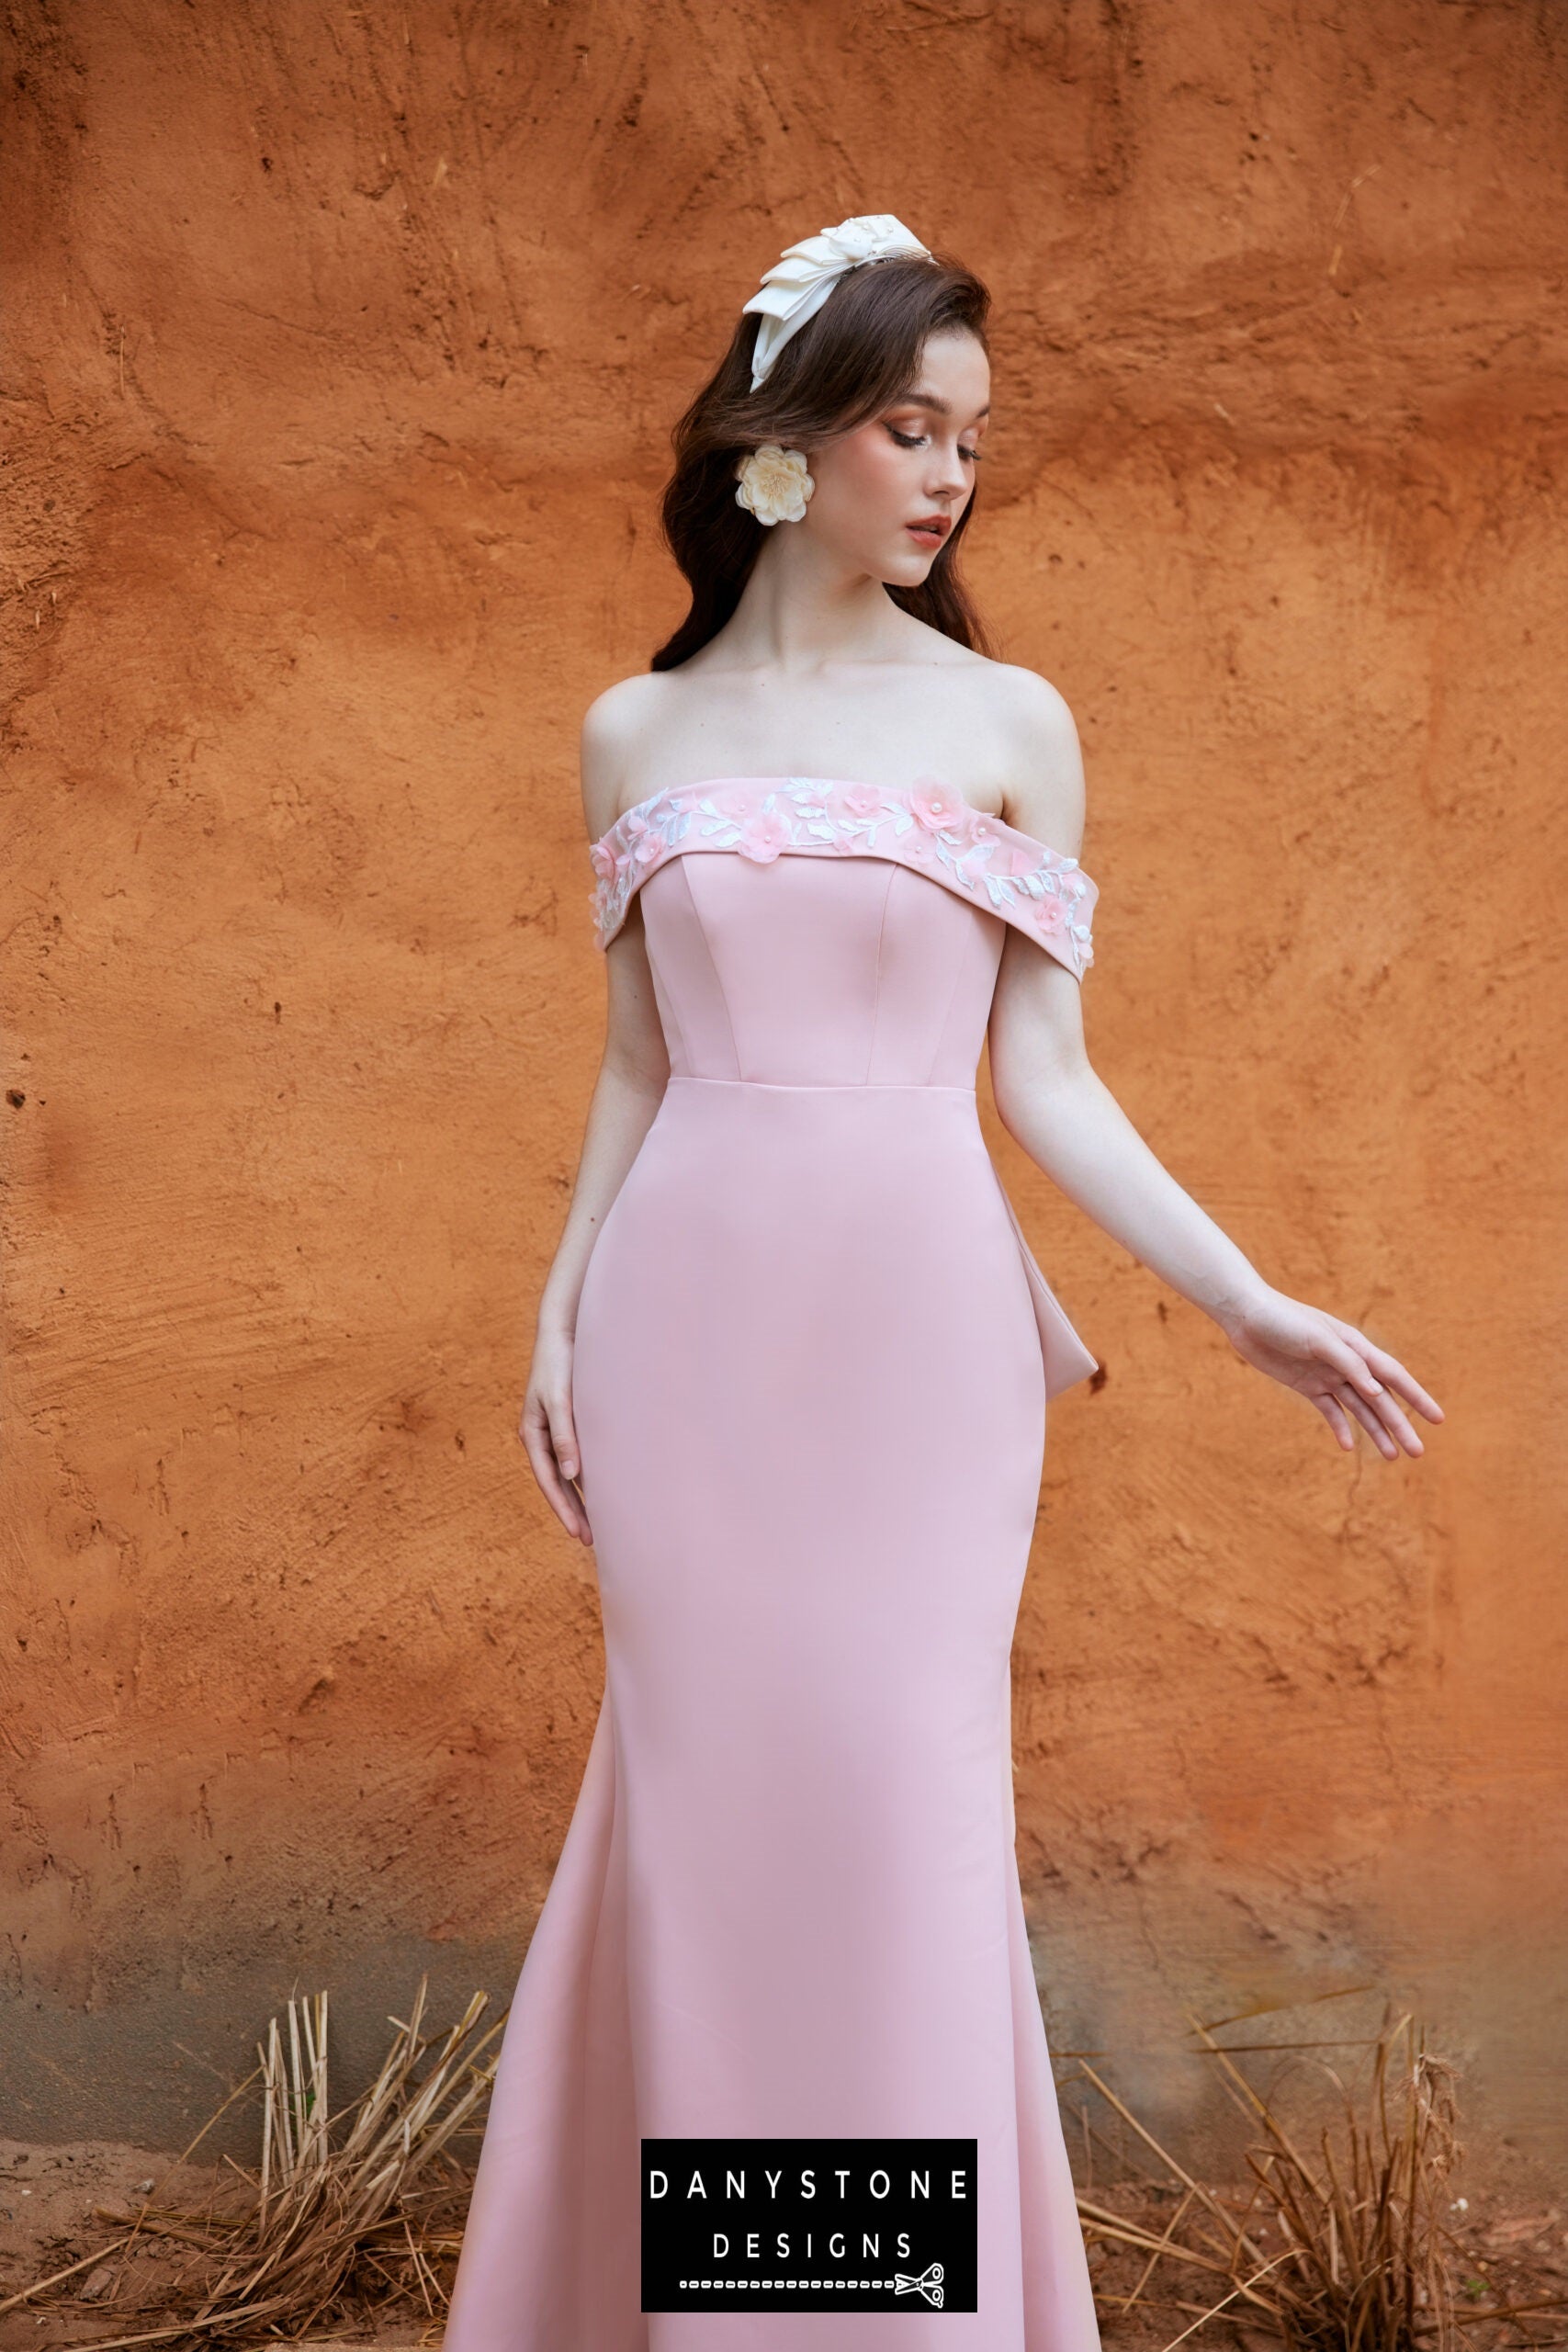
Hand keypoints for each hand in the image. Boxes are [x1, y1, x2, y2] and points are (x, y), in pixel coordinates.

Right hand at [519, 1326, 592, 1543]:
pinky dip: (588, 1476)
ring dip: (581, 1498)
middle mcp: (542, 1437)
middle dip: (573, 1512)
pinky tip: (603, 1489)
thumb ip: (565, 1435)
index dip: (564, 1509)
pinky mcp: (569, 1422)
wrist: (562, 1331)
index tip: (581, 1533)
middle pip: (557, 1484)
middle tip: (591, 1540)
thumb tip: (570, 1475)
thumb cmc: (559, 1363)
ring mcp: (555, 1431)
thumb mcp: (560, 1399)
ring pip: (568, 1473)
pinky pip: (578, 1457)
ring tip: (598, 1524)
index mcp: (532, 1435)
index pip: (549, 1482)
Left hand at [1218, 1286, 1443, 1458]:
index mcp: (1357, 1347)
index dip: (1418, 1398)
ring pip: (1359, 1409)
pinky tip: (1349, 1446)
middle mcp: (1347, 1364)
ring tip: (1393, 1457)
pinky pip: (1330, 1410)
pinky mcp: (1307, 1385)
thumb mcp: (1319, 1339)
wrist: (1246, 1315)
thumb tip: (1377, 1391)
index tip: (1439, 1420)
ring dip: (1376, 1432)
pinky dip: (1340, 1428)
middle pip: (1381, 1400)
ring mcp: (1328, 1375)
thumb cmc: (1284, 1320)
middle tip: (1418, 1452)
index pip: (1394, 1377)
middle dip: (1401, 1425)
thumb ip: (1349, 1364)